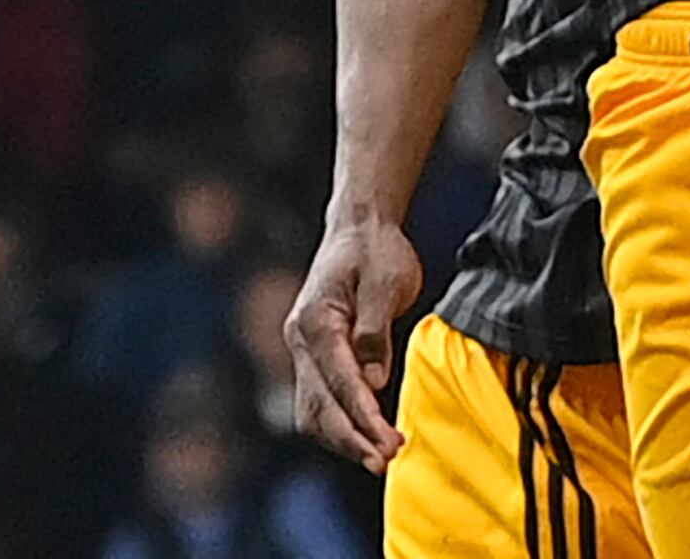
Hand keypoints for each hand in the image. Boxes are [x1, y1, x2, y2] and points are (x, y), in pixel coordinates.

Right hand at [286, 217, 419, 470]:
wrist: (359, 227)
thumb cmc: (376, 250)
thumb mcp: (386, 281)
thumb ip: (376, 330)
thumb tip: (372, 383)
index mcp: (315, 322)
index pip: (339, 381)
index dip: (363, 416)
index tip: (388, 443)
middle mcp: (301, 341)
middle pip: (318, 405)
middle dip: (351, 439)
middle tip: (386, 461)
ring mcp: (304, 350)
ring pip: (313, 409)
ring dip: (344, 438)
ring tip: (379, 457)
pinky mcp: (315, 356)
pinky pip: (320, 400)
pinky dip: (340, 423)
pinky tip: (366, 438)